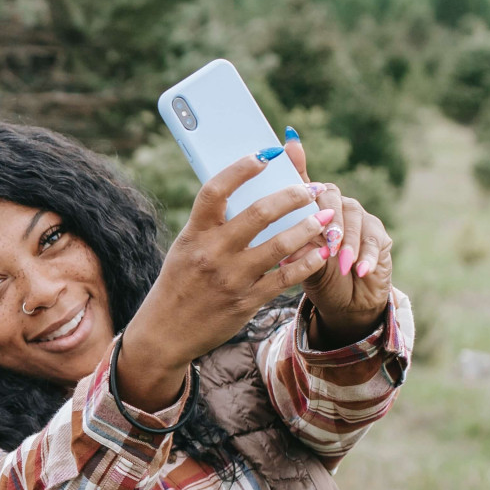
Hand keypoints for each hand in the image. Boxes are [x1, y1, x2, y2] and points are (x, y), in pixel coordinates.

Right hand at [118, 152, 330, 409]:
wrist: (165, 333)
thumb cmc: (178, 284)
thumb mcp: (185, 249)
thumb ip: (211, 226)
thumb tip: (245, 194)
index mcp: (193, 234)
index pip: (216, 190)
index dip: (241, 168)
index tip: (263, 156)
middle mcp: (212, 253)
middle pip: (260, 213)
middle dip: (293, 196)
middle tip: (311, 188)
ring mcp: (231, 278)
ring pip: (281, 244)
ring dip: (309, 227)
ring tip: (324, 217)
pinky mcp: (246, 301)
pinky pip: (286, 277)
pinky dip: (307, 262)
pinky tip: (319, 252)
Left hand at [283, 131, 394, 345]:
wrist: (343, 301)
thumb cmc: (312, 276)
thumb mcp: (291, 259)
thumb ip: (282, 236)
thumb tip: (261, 216)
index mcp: (308, 205)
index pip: (302, 180)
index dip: (296, 160)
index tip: (288, 144)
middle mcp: (334, 203)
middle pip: (332, 197)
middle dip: (329, 219)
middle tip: (326, 240)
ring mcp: (359, 217)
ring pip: (354, 218)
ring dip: (347, 241)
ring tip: (340, 262)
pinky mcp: (379, 235)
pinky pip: (373, 240)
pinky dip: (366, 257)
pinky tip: (358, 270)